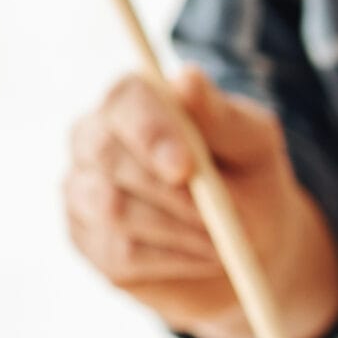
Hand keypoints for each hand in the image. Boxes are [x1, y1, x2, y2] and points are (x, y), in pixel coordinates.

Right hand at [63, 69, 337, 337]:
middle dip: (169, 191)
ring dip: (179, 228)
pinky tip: (203, 254)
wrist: (254, 245)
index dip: (151, 131)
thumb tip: (187, 80)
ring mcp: (83, 192)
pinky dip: (175, 258)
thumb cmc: (251, 180)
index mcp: (133, 101)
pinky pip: (121, 253)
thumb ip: (222, 115)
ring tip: (221, 237)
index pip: (123, 99)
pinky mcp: (89, 243)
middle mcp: (93, 139)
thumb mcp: (254, 144)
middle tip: (218, 216)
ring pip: (112, 208)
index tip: (185, 167)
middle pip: (107, 155)